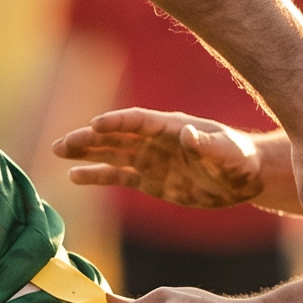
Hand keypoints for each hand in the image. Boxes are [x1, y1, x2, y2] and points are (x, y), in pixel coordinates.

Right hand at [54, 108, 264, 208]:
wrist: (244, 179)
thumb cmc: (239, 159)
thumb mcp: (227, 152)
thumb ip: (208, 143)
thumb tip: (188, 135)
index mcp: (171, 128)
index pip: (138, 121)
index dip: (117, 123)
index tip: (95, 125)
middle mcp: (155, 141)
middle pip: (116, 136)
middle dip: (89, 139)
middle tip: (62, 144)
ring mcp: (150, 160)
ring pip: (111, 154)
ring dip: (85, 153)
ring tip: (58, 151)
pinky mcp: (150, 181)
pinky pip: (118, 176)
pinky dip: (97, 175)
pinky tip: (74, 176)